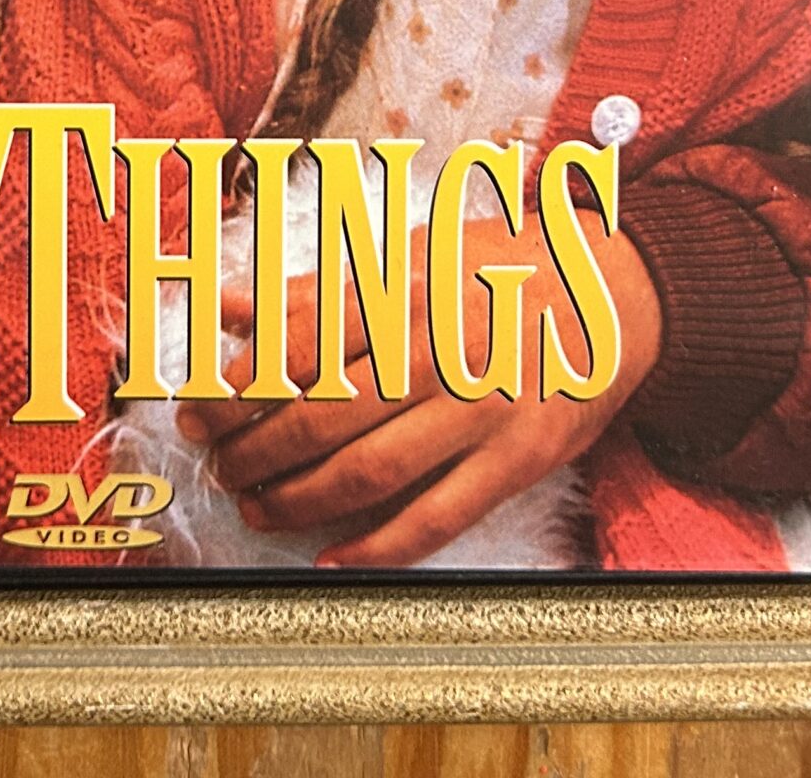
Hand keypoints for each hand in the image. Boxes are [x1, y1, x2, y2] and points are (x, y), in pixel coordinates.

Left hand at [174, 216, 661, 568]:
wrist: (613, 294)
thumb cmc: (495, 267)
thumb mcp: (408, 253)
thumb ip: (317, 287)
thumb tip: (229, 307)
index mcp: (405, 289)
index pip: (297, 346)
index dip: (236, 385)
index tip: (197, 406)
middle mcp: (439, 348)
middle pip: (322, 414)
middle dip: (253, 448)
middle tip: (215, 463)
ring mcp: (481, 409)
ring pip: (369, 471)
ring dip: (297, 499)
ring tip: (255, 506)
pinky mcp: (518, 460)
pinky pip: (437, 516)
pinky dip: (378, 545)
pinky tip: (331, 556)